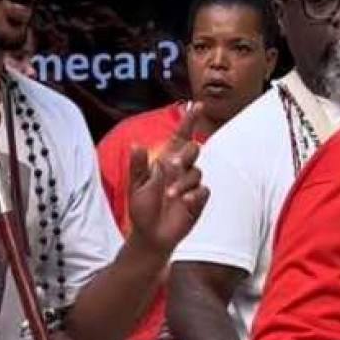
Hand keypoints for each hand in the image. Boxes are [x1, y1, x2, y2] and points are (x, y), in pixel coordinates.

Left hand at [126, 102, 208, 252]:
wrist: (150, 234)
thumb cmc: (142, 208)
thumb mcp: (135, 186)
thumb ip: (138, 166)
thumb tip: (136, 145)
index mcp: (166, 161)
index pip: (180, 137)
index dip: (189, 121)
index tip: (197, 105)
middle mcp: (181, 170)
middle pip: (193, 150)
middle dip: (186, 155)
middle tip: (173, 165)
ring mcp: (191, 185)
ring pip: (197, 172)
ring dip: (183, 182)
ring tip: (170, 195)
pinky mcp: (199, 200)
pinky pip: (203, 191)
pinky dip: (194, 195)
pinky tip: (184, 202)